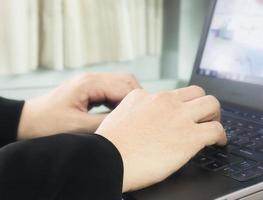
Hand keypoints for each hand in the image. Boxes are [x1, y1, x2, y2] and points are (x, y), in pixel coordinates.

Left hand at [17, 73, 140, 139]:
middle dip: (137, 97)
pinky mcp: (89, 89)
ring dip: (128, 98)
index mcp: (90, 83)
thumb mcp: (78, 127)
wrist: (29, 120)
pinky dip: (119, 100)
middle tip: (140, 116)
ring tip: (131, 115)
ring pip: (120, 84)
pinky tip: (119, 113)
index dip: (137, 101)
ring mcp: (91, 82)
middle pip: (126, 80)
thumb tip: (128, 120)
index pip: (125, 86)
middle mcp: (92, 78)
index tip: (143, 117)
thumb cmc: (48, 123)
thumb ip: (105, 122)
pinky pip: (111, 90)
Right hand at [96, 86, 226, 191]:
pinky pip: (216, 129)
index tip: (182, 114)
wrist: (108, 158)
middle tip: (204, 115)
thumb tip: (146, 120)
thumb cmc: (110, 144)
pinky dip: (220, 136)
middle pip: (196, 92)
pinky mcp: (190, 136)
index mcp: (145, 96)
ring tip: (213, 125)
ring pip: (211, 104)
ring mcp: (179, 116)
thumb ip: (136, 112)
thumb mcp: (120, 117)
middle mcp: (164, 101)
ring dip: (214, 115)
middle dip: (202, 103)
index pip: (172, 95)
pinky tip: (217, 142)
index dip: (180, 105)